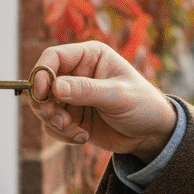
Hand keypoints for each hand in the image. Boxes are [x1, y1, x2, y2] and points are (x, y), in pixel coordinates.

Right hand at [28, 41, 177, 160]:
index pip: (54, 56)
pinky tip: (83, 137)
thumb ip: (87, 90)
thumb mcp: (118, 96)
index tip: (41, 95)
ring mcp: (72, 96)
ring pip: (43, 106)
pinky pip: (51, 124)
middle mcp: (77, 72)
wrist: (151, 134)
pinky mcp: (71, 116)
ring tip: (77, 132)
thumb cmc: (143, 105)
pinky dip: (61, 134)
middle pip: (42, 82)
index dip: (42, 73)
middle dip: (45, 104)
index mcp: (90, 56)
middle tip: (60, 120)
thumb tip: (55, 87)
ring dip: (54, 122)